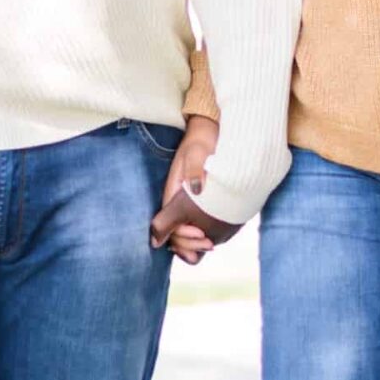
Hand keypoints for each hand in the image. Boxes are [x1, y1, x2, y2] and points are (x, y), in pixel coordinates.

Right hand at [150, 114, 236, 261]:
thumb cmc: (199, 144)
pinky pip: (190, 226)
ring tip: (211, 245)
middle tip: (210, 244)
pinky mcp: (193, 204)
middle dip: (189, 243)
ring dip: (193, 244)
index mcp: (171, 193)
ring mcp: (183, 204)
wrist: (204, 134)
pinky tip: (212, 239)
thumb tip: (195, 189)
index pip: (167, 223)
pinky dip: (198, 238)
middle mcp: (174, 202)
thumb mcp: (196, 154)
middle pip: (174, 233)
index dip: (183, 234)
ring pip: (181, 233)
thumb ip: (195, 171)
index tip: (201, 233)